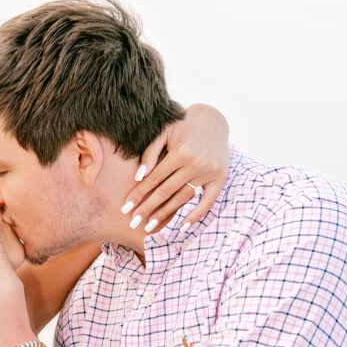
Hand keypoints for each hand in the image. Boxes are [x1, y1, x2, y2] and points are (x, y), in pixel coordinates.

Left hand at [121, 103, 229, 234]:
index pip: (154, 179)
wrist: (213, 119)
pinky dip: (196, 215)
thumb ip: (150, 153)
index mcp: (180, 153)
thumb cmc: (183, 126)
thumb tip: (139, 177)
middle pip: (166, 192)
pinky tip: (182, 227)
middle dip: (147, 208)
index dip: (139, 194)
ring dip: (165, 214)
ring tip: (149, 226)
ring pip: (182, 198)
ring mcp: (209, 172)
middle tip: (133, 222)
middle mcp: (195, 164)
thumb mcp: (164, 132)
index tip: (126, 208)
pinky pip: (208, 201)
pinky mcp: (220, 177)